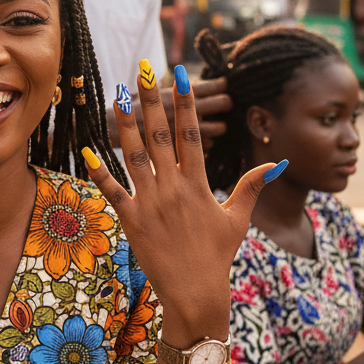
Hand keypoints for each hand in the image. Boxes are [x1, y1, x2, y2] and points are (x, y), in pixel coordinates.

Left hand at [83, 63, 279, 345]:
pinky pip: (112, 191)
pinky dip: (99, 172)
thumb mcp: (237, 219)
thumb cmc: (217, 256)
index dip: (186, 102)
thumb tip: (276, 163)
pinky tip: (87, 151)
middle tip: (143, 71)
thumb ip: (251, 187)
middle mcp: (173, 188)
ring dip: (125, 125)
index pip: (191, 134)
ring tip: (117, 97)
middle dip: (151, 101)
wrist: (195, 292)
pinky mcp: (131, 221)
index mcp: (198, 184)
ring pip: (134, 156)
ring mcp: (151, 203)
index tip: (182, 75)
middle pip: (160, 135)